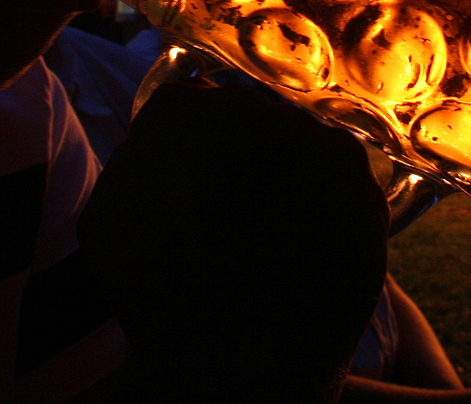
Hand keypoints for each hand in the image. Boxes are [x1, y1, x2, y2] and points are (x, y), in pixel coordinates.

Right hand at [78, 82, 388, 402]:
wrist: (243, 364)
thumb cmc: (161, 299)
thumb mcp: (107, 221)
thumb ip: (134, 161)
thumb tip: (159, 141)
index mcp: (184, 109)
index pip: (193, 108)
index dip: (195, 151)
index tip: (200, 188)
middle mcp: (255, 107)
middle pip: (250, 120)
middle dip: (246, 158)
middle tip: (237, 217)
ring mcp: (316, 140)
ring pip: (300, 144)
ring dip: (291, 177)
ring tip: (275, 238)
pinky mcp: (363, 181)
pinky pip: (341, 180)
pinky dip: (328, 206)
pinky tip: (307, 246)